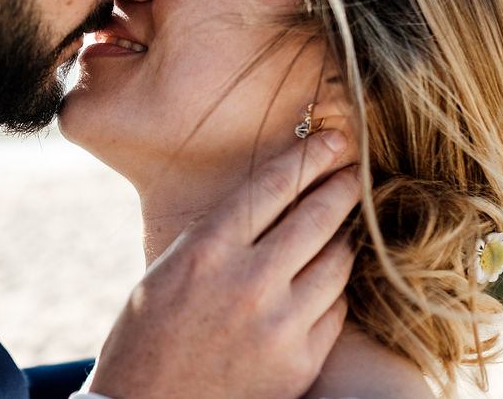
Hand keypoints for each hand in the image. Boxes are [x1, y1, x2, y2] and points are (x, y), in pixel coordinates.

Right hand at [89, 130, 358, 398]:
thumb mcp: (167, 270)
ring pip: (336, 263)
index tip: (334, 140)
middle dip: (342, 187)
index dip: (309, 156)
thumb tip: (267, 202)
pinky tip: (328, 277)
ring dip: (344, 237)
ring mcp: (279, 324)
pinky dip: (334, 289)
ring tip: (345, 223)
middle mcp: (248, 282)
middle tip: (356, 170)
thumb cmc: (146, 335)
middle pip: (317, 217)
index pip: (273, 186)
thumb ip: (217, 236)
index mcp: (208, 250)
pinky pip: (335, 310)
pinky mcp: (299, 362)